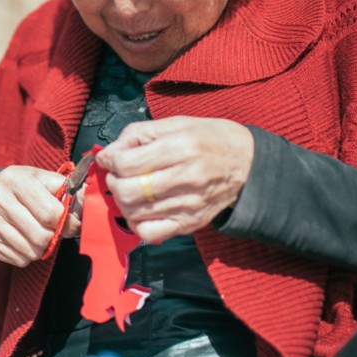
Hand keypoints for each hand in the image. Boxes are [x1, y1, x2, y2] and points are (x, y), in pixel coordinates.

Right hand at [0, 165, 76, 266]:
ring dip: (41, 248)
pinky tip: (24, 240)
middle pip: (41, 236)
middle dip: (55, 238)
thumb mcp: (43, 179)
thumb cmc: (24, 187)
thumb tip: (89, 208)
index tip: (74, 225)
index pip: (51, 212)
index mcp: (16, 179)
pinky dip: (27, 255)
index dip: (69, 223)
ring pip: (30, 251)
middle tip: (57, 232)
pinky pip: (18, 259)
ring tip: (39, 234)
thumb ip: (66, 190)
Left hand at [95, 117, 253, 244]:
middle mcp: (186, 177)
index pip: (127, 163)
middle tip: (118, 176)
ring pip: (134, 213)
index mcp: (181, 147)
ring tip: (130, 189)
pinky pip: (150, 233)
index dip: (109, 160)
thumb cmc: (209, 138)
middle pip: (128, 191)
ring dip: (122, 202)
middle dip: (113, 183)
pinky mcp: (190, 223)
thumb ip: (138, 134)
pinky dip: (136, 223)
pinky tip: (141, 210)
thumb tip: (108, 154)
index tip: (109, 158)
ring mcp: (188, 205)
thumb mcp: (176, 123)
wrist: (249, 164)